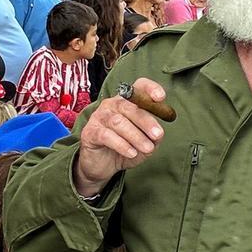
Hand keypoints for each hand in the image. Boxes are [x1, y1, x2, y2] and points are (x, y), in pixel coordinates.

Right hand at [74, 78, 165, 195]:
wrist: (101, 164)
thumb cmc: (124, 148)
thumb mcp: (144, 142)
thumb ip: (153, 136)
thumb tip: (158, 134)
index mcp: (128, 101)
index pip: (139, 86)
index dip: (150, 88)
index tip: (161, 98)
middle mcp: (112, 104)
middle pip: (129, 106)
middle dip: (146, 121)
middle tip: (158, 135)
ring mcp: (99, 117)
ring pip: (118, 122)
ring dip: (136, 136)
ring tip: (147, 148)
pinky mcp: (90, 132)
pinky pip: (106, 135)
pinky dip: (122, 145)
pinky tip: (131, 153)